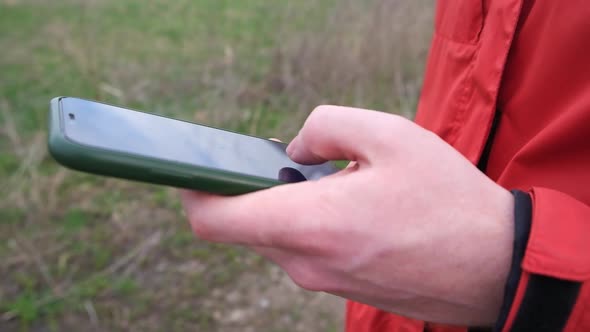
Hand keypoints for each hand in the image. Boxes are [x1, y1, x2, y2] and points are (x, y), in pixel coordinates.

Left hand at [181, 106, 513, 325]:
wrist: (494, 265)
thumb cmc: (446, 200)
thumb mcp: (390, 135)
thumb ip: (326, 126)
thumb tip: (293, 146)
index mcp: (311, 225)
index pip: (215, 221)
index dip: (195, 192)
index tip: (198, 169)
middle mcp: (306, 262)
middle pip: (245, 224)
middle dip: (255, 187)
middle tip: (291, 157)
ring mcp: (321, 281)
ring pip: (276, 235)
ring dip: (289, 204)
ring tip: (335, 181)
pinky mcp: (338, 286)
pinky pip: (303, 249)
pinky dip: (309, 223)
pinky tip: (350, 206)